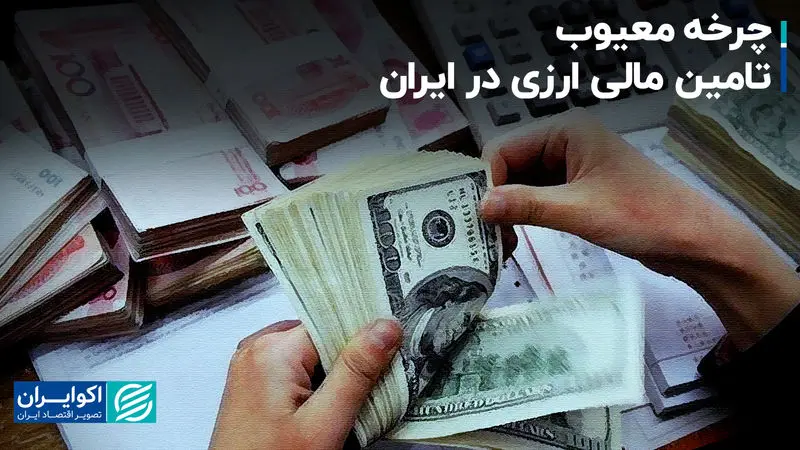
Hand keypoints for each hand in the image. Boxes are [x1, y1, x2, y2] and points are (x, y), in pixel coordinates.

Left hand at [210, 319, 402, 449]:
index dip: (365, 337)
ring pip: (312, 354)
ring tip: (350, 405)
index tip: (395, 350)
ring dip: (336, 375)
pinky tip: (329, 410)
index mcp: (272, 349)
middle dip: (351, 359)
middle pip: (323, 336)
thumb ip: (356, 372)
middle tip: (374, 388)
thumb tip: (386, 326)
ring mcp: (252, 366)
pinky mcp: (253, 385)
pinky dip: (318, 384)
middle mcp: (257, 348)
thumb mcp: (324, 423)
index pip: (334, 320)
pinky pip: (296, 369)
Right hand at [479, 110, 799, 350]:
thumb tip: (480, 207)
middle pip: (509, 166)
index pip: (504, 148)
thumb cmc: (644, 217)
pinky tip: (514, 239)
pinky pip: (537, 197)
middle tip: (485, 238)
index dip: (487, 182)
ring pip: (521, 184)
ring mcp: (571, 166)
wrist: (694, 242)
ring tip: (499, 244)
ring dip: (508, 210)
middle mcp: (565, 142)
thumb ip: (527, 205)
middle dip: (495, 199)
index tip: (479, 219)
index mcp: (566, 131)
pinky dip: (524, 216)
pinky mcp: (577, 189)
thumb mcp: (580, 211)